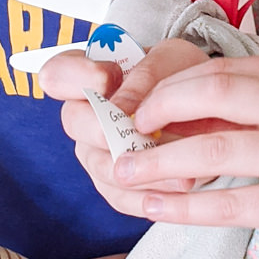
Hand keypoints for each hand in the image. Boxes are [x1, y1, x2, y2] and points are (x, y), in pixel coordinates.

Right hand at [39, 40, 215, 206]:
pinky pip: (122, 197)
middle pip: (75, 122)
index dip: (75, 76)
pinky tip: (178, 189)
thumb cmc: (179, 76)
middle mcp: (83, 115)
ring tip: (180, 166)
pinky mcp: (113, 183)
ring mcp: (95, 151)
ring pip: (102, 166)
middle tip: (141, 134)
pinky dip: (150, 196)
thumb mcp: (170, 61)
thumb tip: (120, 107)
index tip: (107, 77)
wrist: (200, 105)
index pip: (58, 73)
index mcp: (88, 76)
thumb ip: (144, 77)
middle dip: (107, 130)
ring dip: (139, 170)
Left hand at [93, 56, 258, 258]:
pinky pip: (227, 203)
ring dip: (158, 163)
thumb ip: (251, 112)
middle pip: (213, 92)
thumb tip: (168, 114)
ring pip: (213, 150)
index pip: (221, 68)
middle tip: (121, 132)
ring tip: (122, 174)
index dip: (168, 85)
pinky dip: (182, 207)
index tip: (134, 105)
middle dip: (156, 110)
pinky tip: (153, 208)